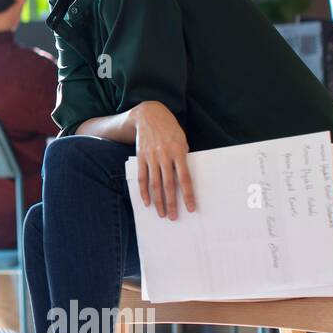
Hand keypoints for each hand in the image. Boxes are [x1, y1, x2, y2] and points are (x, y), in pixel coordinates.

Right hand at [130, 101, 195, 220]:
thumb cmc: (170, 129)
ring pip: (154, 184)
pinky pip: (142, 177)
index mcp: (179, 151)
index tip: (191, 208)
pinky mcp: (140, 157)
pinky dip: (144, 191)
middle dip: (171, 203)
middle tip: (173, 217)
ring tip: (161, 213)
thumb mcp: (182, 140)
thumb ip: (183, 157)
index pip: (185, 178)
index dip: (188, 195)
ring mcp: (151, 157)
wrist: (149, 115)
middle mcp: (164, 155)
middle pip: (168, 184)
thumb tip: (184, 177)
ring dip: (158, 201)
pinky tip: (147, 202)